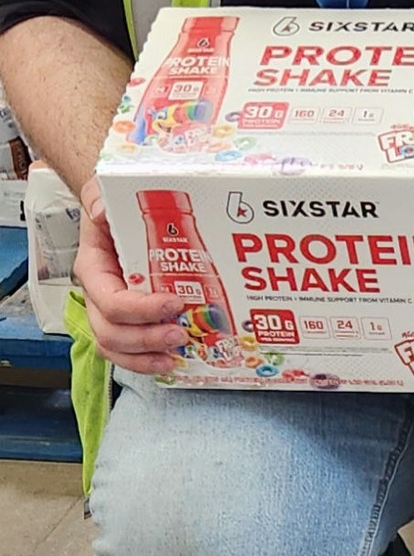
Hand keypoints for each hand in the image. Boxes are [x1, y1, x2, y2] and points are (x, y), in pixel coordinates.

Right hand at [74, 178, 189, 375]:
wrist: (114, 212)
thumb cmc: (110, 208)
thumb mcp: (101, 194)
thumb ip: (99, 200)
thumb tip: (101, 211)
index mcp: (93, 267)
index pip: (109, 299)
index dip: (139, 308)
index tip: (171, 303)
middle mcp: (98, 294)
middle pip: (110, 331)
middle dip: (144, 338)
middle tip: (178, 335)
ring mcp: (111, 310)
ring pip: (116, 346)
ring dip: (144, 356)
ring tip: (174, 355)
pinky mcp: (128, 317)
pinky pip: (128, 347)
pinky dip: (146, 359)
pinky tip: (170, 361)